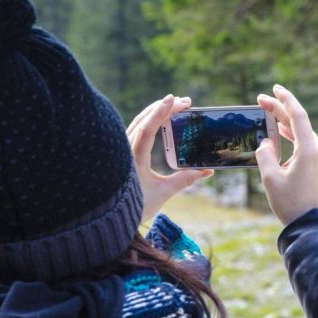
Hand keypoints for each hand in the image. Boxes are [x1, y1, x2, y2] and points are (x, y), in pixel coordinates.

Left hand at [127, 94, 213, 221]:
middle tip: (185, 102)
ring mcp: (122, 150)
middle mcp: (125, 150)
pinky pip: (135, 130)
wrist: (110, 219)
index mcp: (134, 159)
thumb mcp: (163, 193)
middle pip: (144, 120)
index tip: (174, 99)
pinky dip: (148, 121)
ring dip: (156, 112)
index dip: (161, 112)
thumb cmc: (136, 207)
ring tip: (174, 105)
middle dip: (164, 108)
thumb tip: (207, 171)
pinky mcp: (123, 152)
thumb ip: (185, 180)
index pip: (148, 129)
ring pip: (138, 123)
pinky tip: (159, 119)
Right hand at [255, 85, 317, 224]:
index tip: (275, 89)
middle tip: (262, 102)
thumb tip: (266, 142)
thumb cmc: (291, 204)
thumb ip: (265, 154)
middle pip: (299, 124)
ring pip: (304, 136)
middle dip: (280, 112)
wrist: (313, 226)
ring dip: (287, 127)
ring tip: (271, 119)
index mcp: (309, 150)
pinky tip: (284, 140)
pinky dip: (295, 141)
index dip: (285, 99)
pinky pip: (310, 147)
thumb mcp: (270, 178)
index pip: (297, 115)